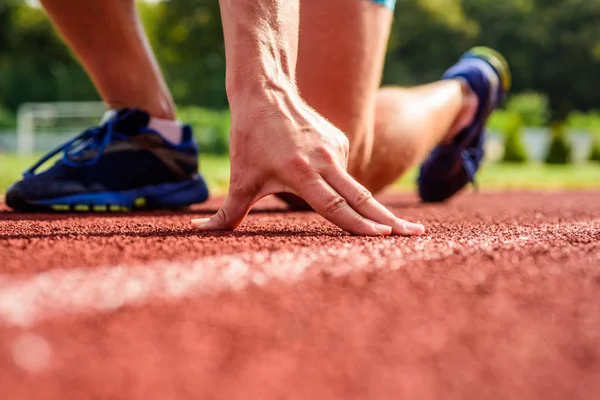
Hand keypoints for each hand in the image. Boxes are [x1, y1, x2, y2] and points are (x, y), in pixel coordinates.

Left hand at [192, 90, 424, 235]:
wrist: (266, 93)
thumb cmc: (250, 140)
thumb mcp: (240, 179)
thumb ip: (227, 213)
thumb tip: (199, 232)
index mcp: (301, 174)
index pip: (335, 206)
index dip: (358, 224)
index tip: (385, 236)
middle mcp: (323, 161)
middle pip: (362, 197)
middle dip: (390, 220)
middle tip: (417, 235)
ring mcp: (335, 148)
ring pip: (349, 184)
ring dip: (349, 198)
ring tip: (309, 176)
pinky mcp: (340, 140)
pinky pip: (340, 167)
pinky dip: (332, 176)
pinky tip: (307, 162)